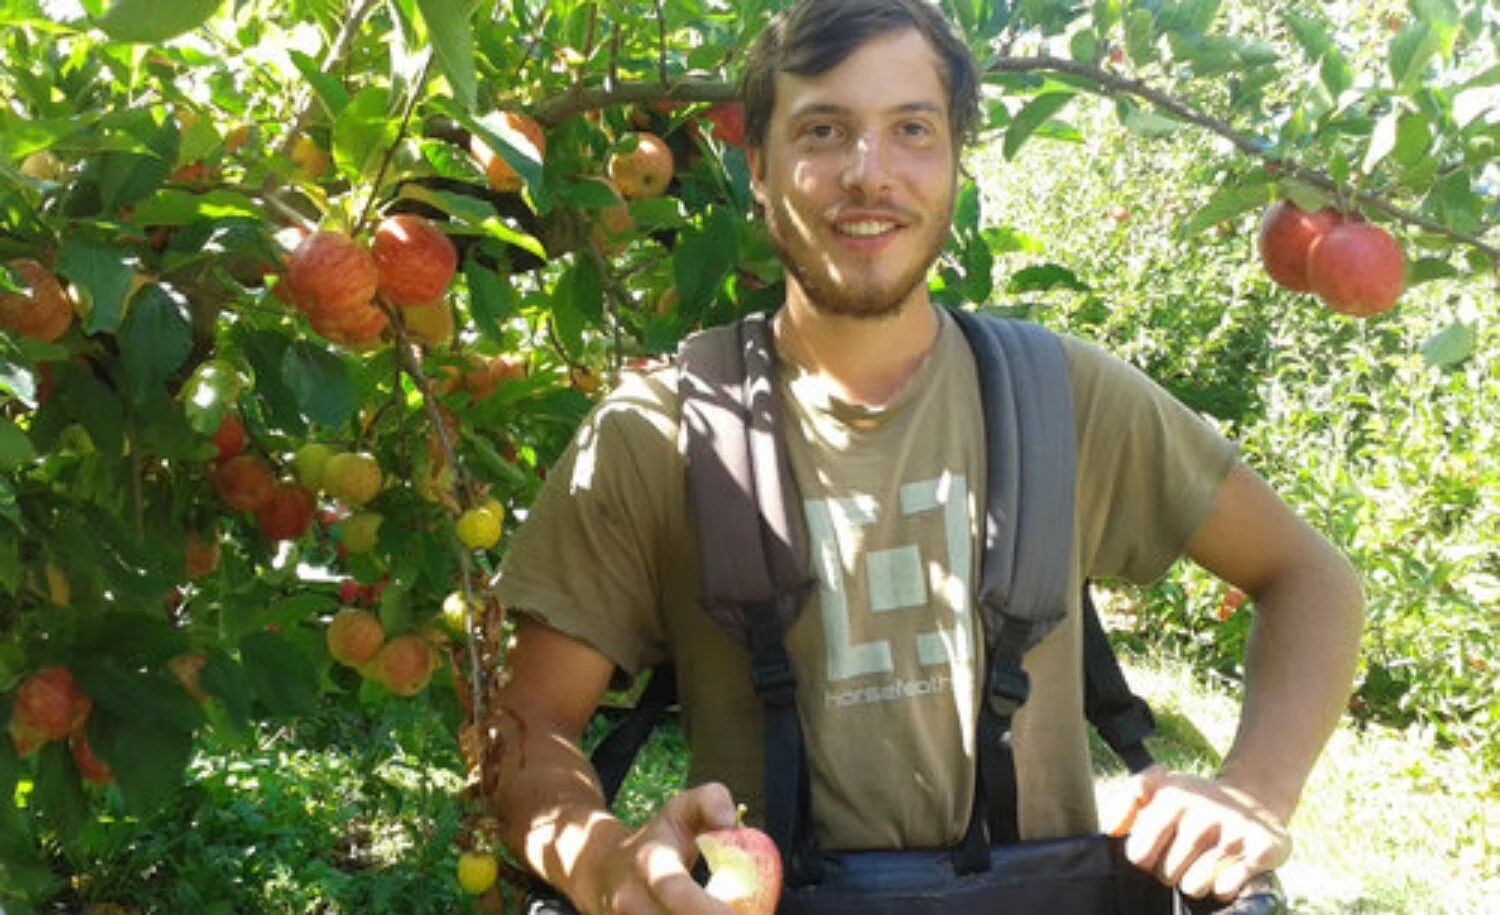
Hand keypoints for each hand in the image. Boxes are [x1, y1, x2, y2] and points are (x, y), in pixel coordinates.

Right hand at [580, 782, 740, 914]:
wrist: (602, 870)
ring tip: (726, 913)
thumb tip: (729, 821)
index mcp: (649, 863)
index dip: (706, 908)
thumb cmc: (654, 840)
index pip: (674, 889)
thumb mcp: (679, 810)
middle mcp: (632, 901)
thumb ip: (709, 801)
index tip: (738, 914)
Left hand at [1102, 766, 1291, 901]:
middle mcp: (1204, 810)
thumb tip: (1111, 830)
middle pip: (1165, 874)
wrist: (1252, 800)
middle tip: (1188, 854)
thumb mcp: (1157, 787)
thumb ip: (1126, 803)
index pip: (1138, 854)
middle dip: (1172, 871)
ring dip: (1198, 882)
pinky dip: (1224, 888)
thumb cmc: (1194, 802)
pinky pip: (1224, 891)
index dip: (1146, 858)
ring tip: (1206, 861)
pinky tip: (1230, 868)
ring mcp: (1234, 829)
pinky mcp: (1264, 848)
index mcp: (1173, 795)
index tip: (1159, 849)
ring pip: (1193, 886)